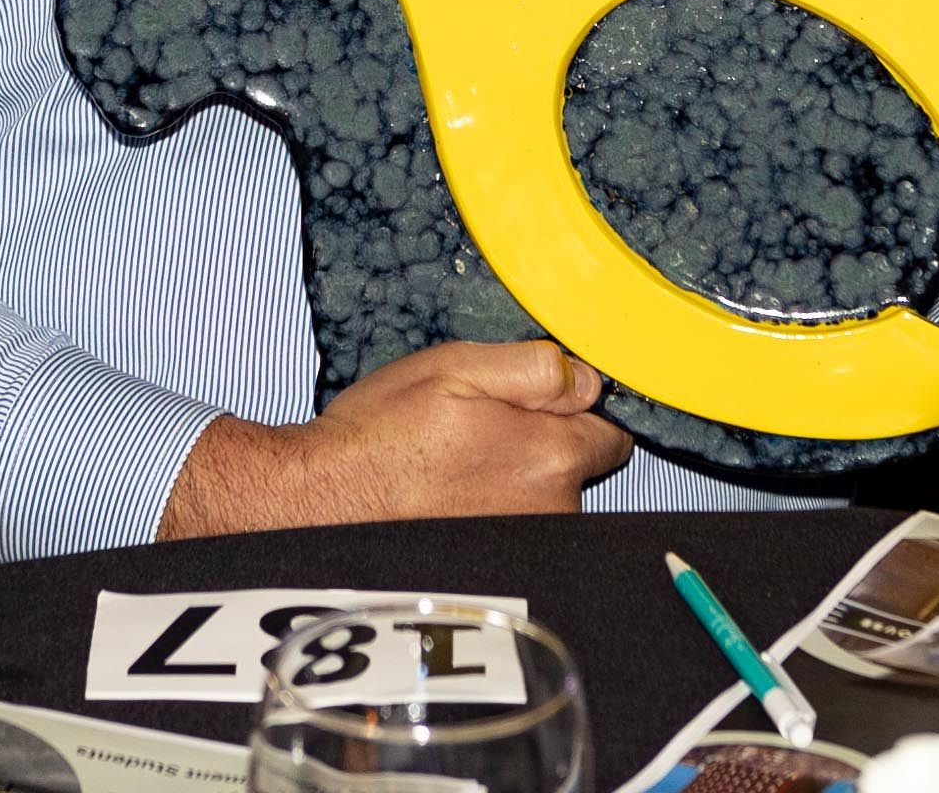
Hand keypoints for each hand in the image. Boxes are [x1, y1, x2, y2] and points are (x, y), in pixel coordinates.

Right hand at [156, 338, 629, 539]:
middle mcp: (552, 512)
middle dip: (543, 442)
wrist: (327, 501)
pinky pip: (517, 526)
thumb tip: (586, 378)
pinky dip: (494, 510)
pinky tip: (451, 492)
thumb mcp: (458, 368)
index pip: (610, 431)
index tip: (540, 401)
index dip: (575, 408)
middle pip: (577, 466)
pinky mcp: (498, 570)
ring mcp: (526, 547)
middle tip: (482, 424)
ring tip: (457, 459)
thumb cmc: (385, 437)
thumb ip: (535, 369)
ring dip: (517, 477)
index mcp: (552, 458)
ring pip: (545, 497)